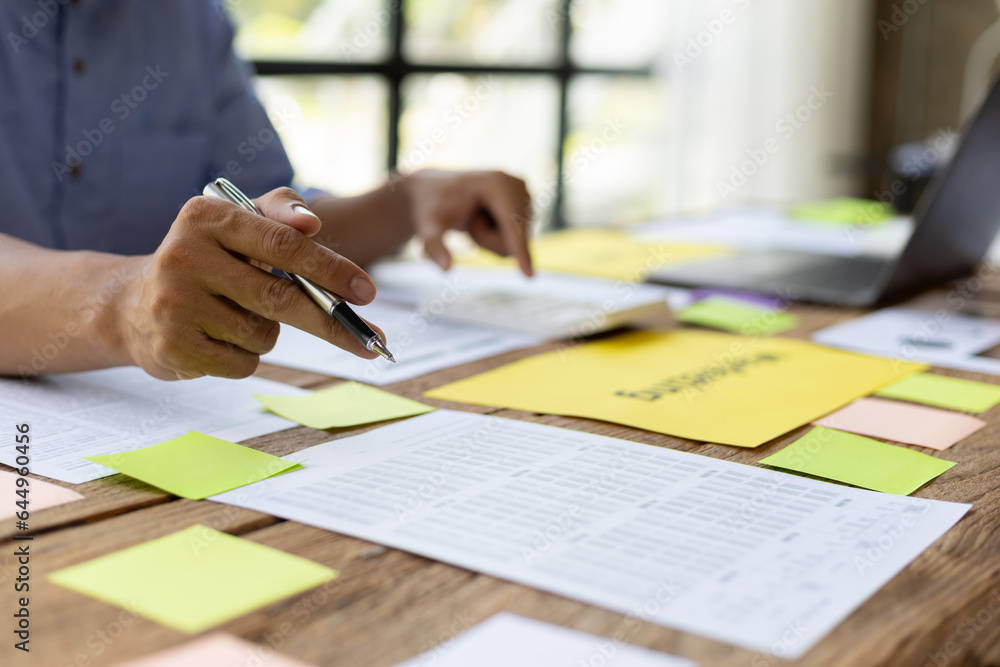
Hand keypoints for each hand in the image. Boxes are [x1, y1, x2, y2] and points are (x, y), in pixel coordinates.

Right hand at [114, 187, 384, 379]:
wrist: (133, 305)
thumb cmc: (208, 260)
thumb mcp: (237, 222)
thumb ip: (279, 212)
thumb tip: (312, 223)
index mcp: (205, 216)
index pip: (283, 244)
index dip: (331, 269)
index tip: (367, 291)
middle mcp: (183, 255)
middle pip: (280, 297)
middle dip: (330, 321)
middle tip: (371, 340)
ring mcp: (173, 303)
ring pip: (263, 335)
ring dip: (269, 335)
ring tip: (238, 318)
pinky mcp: (172, 346)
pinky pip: (243, 363)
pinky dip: (245, 358)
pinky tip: (219, 340)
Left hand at [405, 169, 532, 275]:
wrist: (436, 189)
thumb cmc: (431, 207)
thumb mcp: (427, 227)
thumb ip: (434, 246)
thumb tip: (446, 269)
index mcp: (497, 183)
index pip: (512, 226)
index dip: (520, 250)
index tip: (529, 277)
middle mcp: (516, 184)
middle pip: (516, 236)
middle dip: (489, 240)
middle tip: (469, 222)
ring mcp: (524, 192)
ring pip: (518, 239)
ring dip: (492, 238)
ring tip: (475, 218)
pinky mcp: (526, 200)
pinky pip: (519, 236)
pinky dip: (499, 234)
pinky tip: (485, 218)